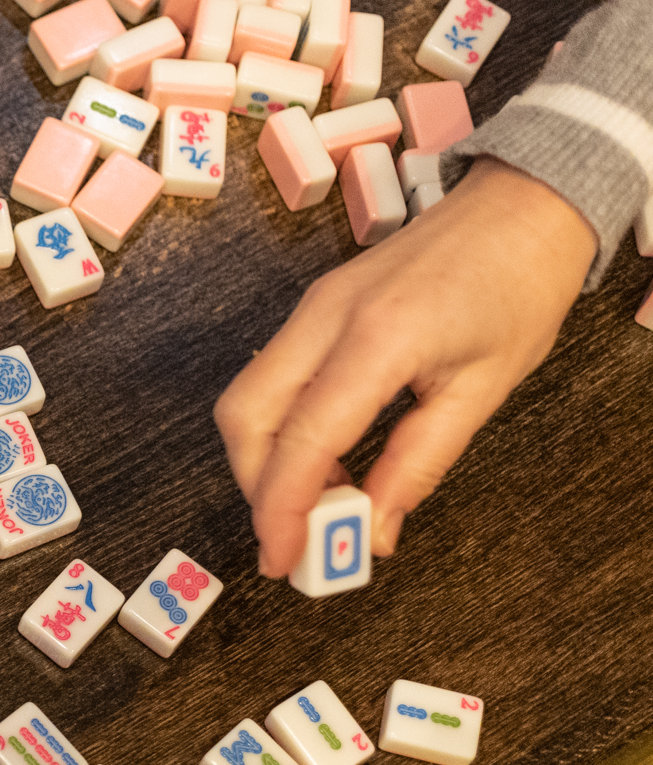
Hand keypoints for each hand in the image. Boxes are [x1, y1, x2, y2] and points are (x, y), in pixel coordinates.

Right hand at [215, 158, 594, 575]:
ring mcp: (311, 307)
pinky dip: (278, 430)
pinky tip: (321, 457)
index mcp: (381, 338)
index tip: (284, 560)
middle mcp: (327, 317)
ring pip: (246, 399)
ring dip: (263, 461)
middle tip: (291, 539)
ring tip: (315, 502)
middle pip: (246, 417)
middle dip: (256, 488)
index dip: (283, 509)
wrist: (519, 204)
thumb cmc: (517, 288)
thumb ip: (419, 464)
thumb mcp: (483, 390)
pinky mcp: (311, 308)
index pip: (303, 439)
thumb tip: (374, 532)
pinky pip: (269, 378)